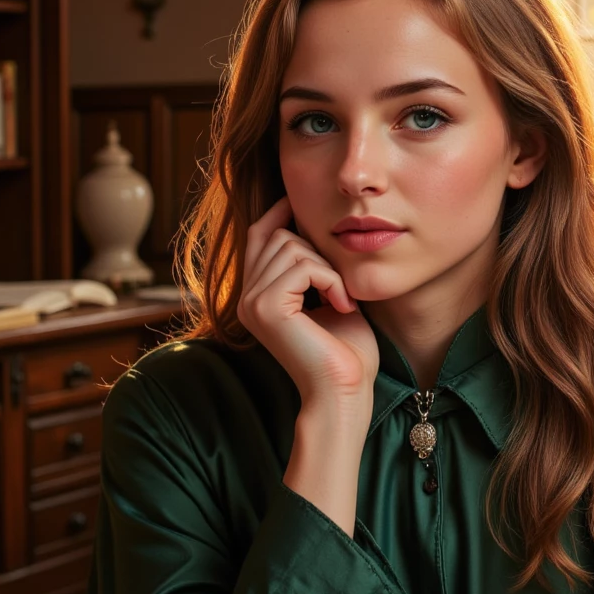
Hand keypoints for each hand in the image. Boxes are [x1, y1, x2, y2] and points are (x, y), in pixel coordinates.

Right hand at [237, 195, 378, 406]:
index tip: (301, 202)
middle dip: (318, 251)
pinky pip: (303, 266)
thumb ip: (318, 266)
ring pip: (291, 247)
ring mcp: (251, 302)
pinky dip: (331, 281)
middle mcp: (246, 298)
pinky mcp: (266, 308)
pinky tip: (343, 307)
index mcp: (256, 295)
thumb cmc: (346, 352)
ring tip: (342, 301)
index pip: (257, 235)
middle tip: (341, 289)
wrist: (344, 392)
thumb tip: (319, 223)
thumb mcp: (331, 297)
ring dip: (327, 269)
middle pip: (277, 235)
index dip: (278, 212)